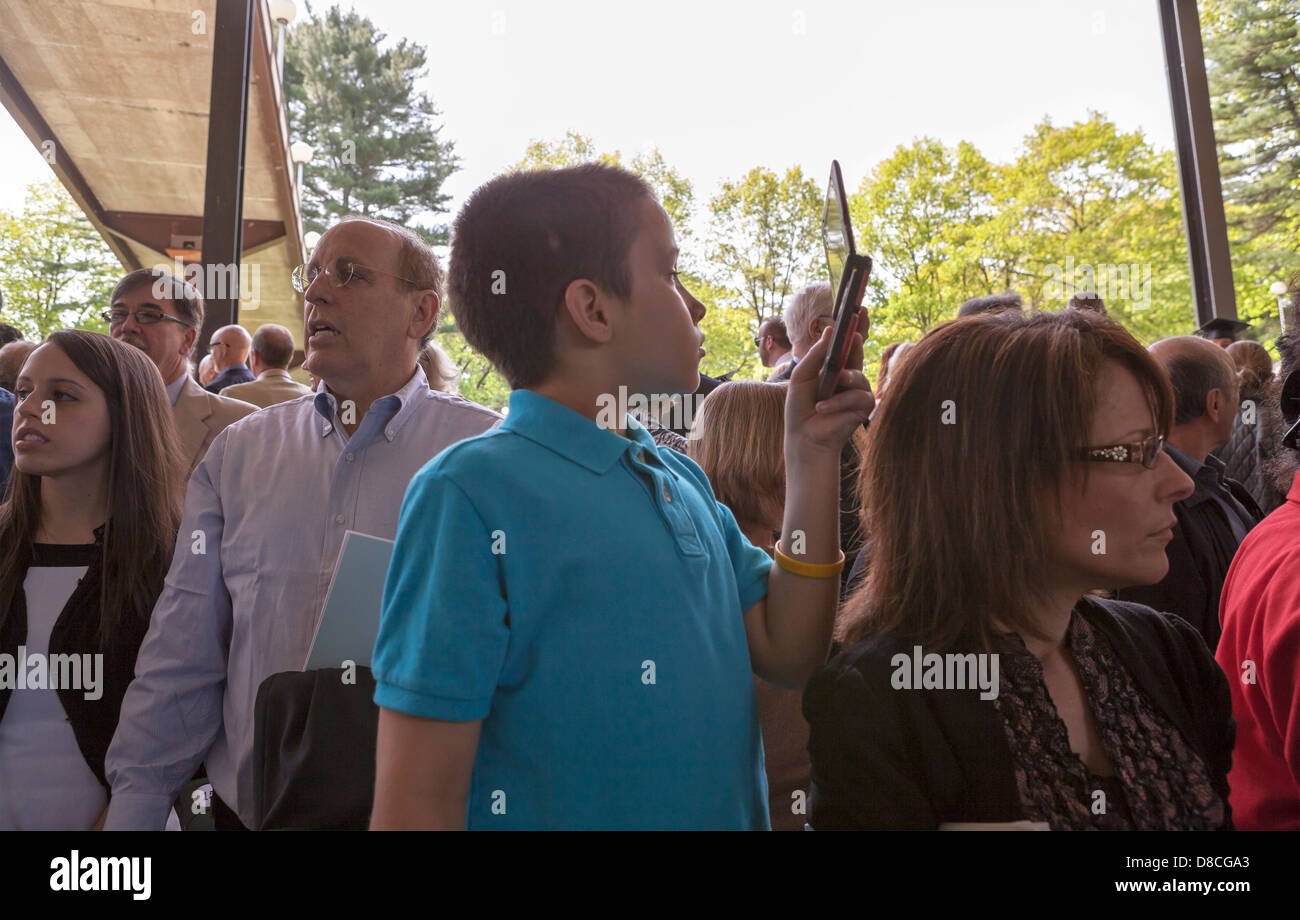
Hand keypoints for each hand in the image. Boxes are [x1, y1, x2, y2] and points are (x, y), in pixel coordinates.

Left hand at [785, 318, 873, 456]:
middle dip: (857, 341)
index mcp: (832, 369)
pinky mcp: (862, 408)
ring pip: (859, 376)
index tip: (854, 311)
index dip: (849, 330)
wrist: (803, 437)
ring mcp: (856, 392)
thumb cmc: (800, 408)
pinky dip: (839, 402)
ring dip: (843, 381)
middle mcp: (846, 377)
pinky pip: (859, 397)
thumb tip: (829, 331)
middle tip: (855, 332)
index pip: (843, 346)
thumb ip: (816, 355)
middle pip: (856, 354)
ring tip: (827, 391)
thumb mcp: (803, 377)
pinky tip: (823, 408)